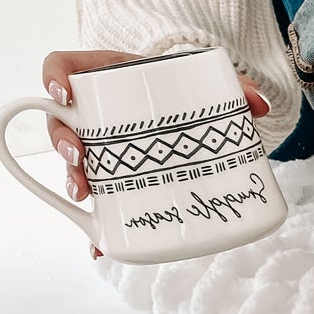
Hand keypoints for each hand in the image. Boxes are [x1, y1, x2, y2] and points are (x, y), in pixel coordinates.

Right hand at [43, 49, 269, 252]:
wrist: (200, 119)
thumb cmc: (192, 95)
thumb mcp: (209, 85)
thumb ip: (236, 88)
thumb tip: (259, 104)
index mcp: (109, 78)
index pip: (63, 64)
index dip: (54, 76)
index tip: (64, 95)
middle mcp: (97, 113)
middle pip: (62, 122)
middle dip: (63, 143)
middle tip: (80, 159)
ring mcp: (104, 148)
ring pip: (75, 164)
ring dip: (72, 181)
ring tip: (85, 195)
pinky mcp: (117, 180)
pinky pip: (99, 203)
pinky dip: (95, 228)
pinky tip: (98, 248)